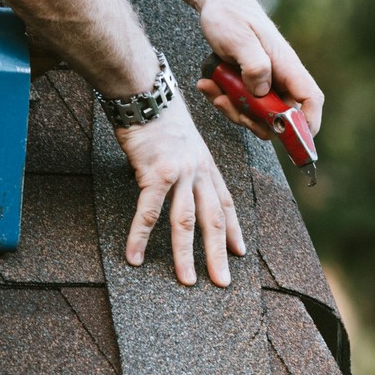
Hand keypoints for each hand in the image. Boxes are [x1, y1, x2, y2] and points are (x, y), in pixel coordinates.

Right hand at [114, 103, 243, 286]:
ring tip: (187, 280)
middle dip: (218, 254)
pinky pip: (148, 212)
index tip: (240, 251)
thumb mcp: (181, 142)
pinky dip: (139, 237)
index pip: (225, 202)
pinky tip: (134, 256)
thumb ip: (181, 166)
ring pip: (186, 222)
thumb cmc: (159, 116)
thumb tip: (169, 184)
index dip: (234, 229)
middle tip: (222, 281)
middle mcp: (198, 172)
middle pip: (212, 219)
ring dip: (186, 255)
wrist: (146, 93)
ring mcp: (179, 173)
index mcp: (206, 165)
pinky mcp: (155, 174)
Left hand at [196, 0, 323, 140]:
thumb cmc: (231, 16)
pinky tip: (208, 84)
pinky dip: (223, 99)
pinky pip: (240, 104)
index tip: (293, 139)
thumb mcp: (239, 40)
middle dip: (252, 120)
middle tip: (227, 103)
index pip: (310, 99)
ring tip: (212, 88)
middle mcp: (279, 77)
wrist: (216, 3)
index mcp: (286, 66)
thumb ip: (254, 66)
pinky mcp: (248, 83)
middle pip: (279, 117)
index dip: (307, 123)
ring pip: (257, 114)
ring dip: (232, 109)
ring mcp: (264, 82)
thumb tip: (262, 93)